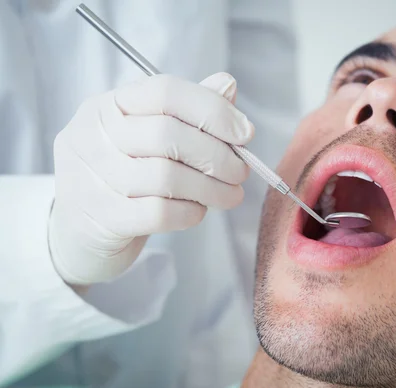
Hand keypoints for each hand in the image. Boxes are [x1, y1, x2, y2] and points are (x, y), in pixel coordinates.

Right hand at [49, 73, 251, 284]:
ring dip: (211, 189)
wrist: (82, 227)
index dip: (212, 110)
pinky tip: (198, 211)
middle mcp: (91, 134)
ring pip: (166, 177)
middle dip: (217, 155)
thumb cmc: (127, 172)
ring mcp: (88, 177)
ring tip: (229, 195)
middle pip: (168, 135)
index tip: (246, 133)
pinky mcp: (98, 217)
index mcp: (109, 105)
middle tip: (241, 172)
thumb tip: (228, 85)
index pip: (165, 92)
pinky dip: (189, 213)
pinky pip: (158, 213)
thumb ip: (190, 110)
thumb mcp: (151, 135)